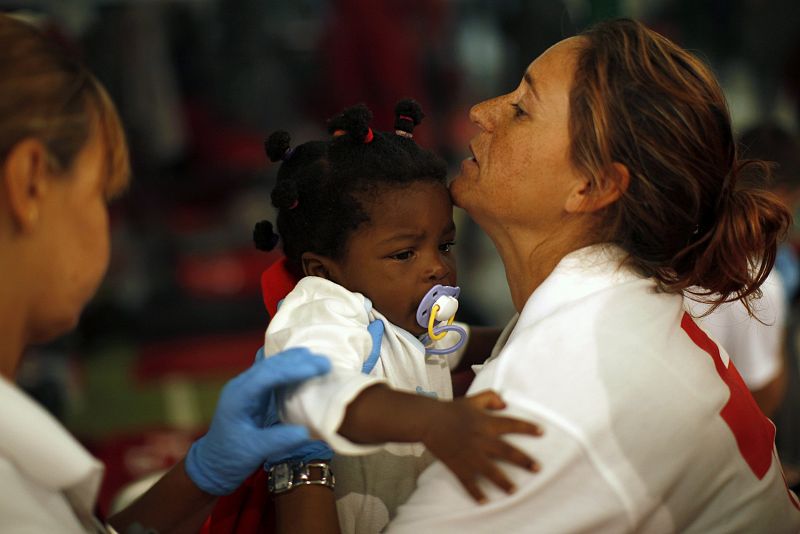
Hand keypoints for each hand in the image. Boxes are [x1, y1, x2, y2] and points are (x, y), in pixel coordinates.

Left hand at [185, 347, 330, 494]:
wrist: (213, 464)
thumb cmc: (229, 458)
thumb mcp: (254, 452)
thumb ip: (278, 440)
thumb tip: (307, 430)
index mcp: (239, 397)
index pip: (267, 375)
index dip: (293, 369)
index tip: (316, 368)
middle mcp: (242, 386)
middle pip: (271, 364)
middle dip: (298, 360)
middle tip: (326, 362)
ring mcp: (248, 387)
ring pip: (273, 365)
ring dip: (296, 361)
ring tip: (320, 360)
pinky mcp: (255, 393)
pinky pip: (274, 374)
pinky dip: (291, 368)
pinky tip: (306, 368)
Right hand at [420, 391, 541, 502]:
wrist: (428, 421)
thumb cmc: (450, 409)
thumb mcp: (473, 399)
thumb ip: (491, 397)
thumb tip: (506, 403)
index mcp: (486, 422)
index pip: (511, 424)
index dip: (527, 428)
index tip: (541, 432)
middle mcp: (481, 439)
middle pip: (506, 451)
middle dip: (523, 460)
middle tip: (537, 468)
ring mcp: (470, 454)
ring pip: (490, 470)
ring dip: (503, 481)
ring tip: (514, 491)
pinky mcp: (458, 465)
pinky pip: (469, 481)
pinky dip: (476, 492)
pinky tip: (485, 501)